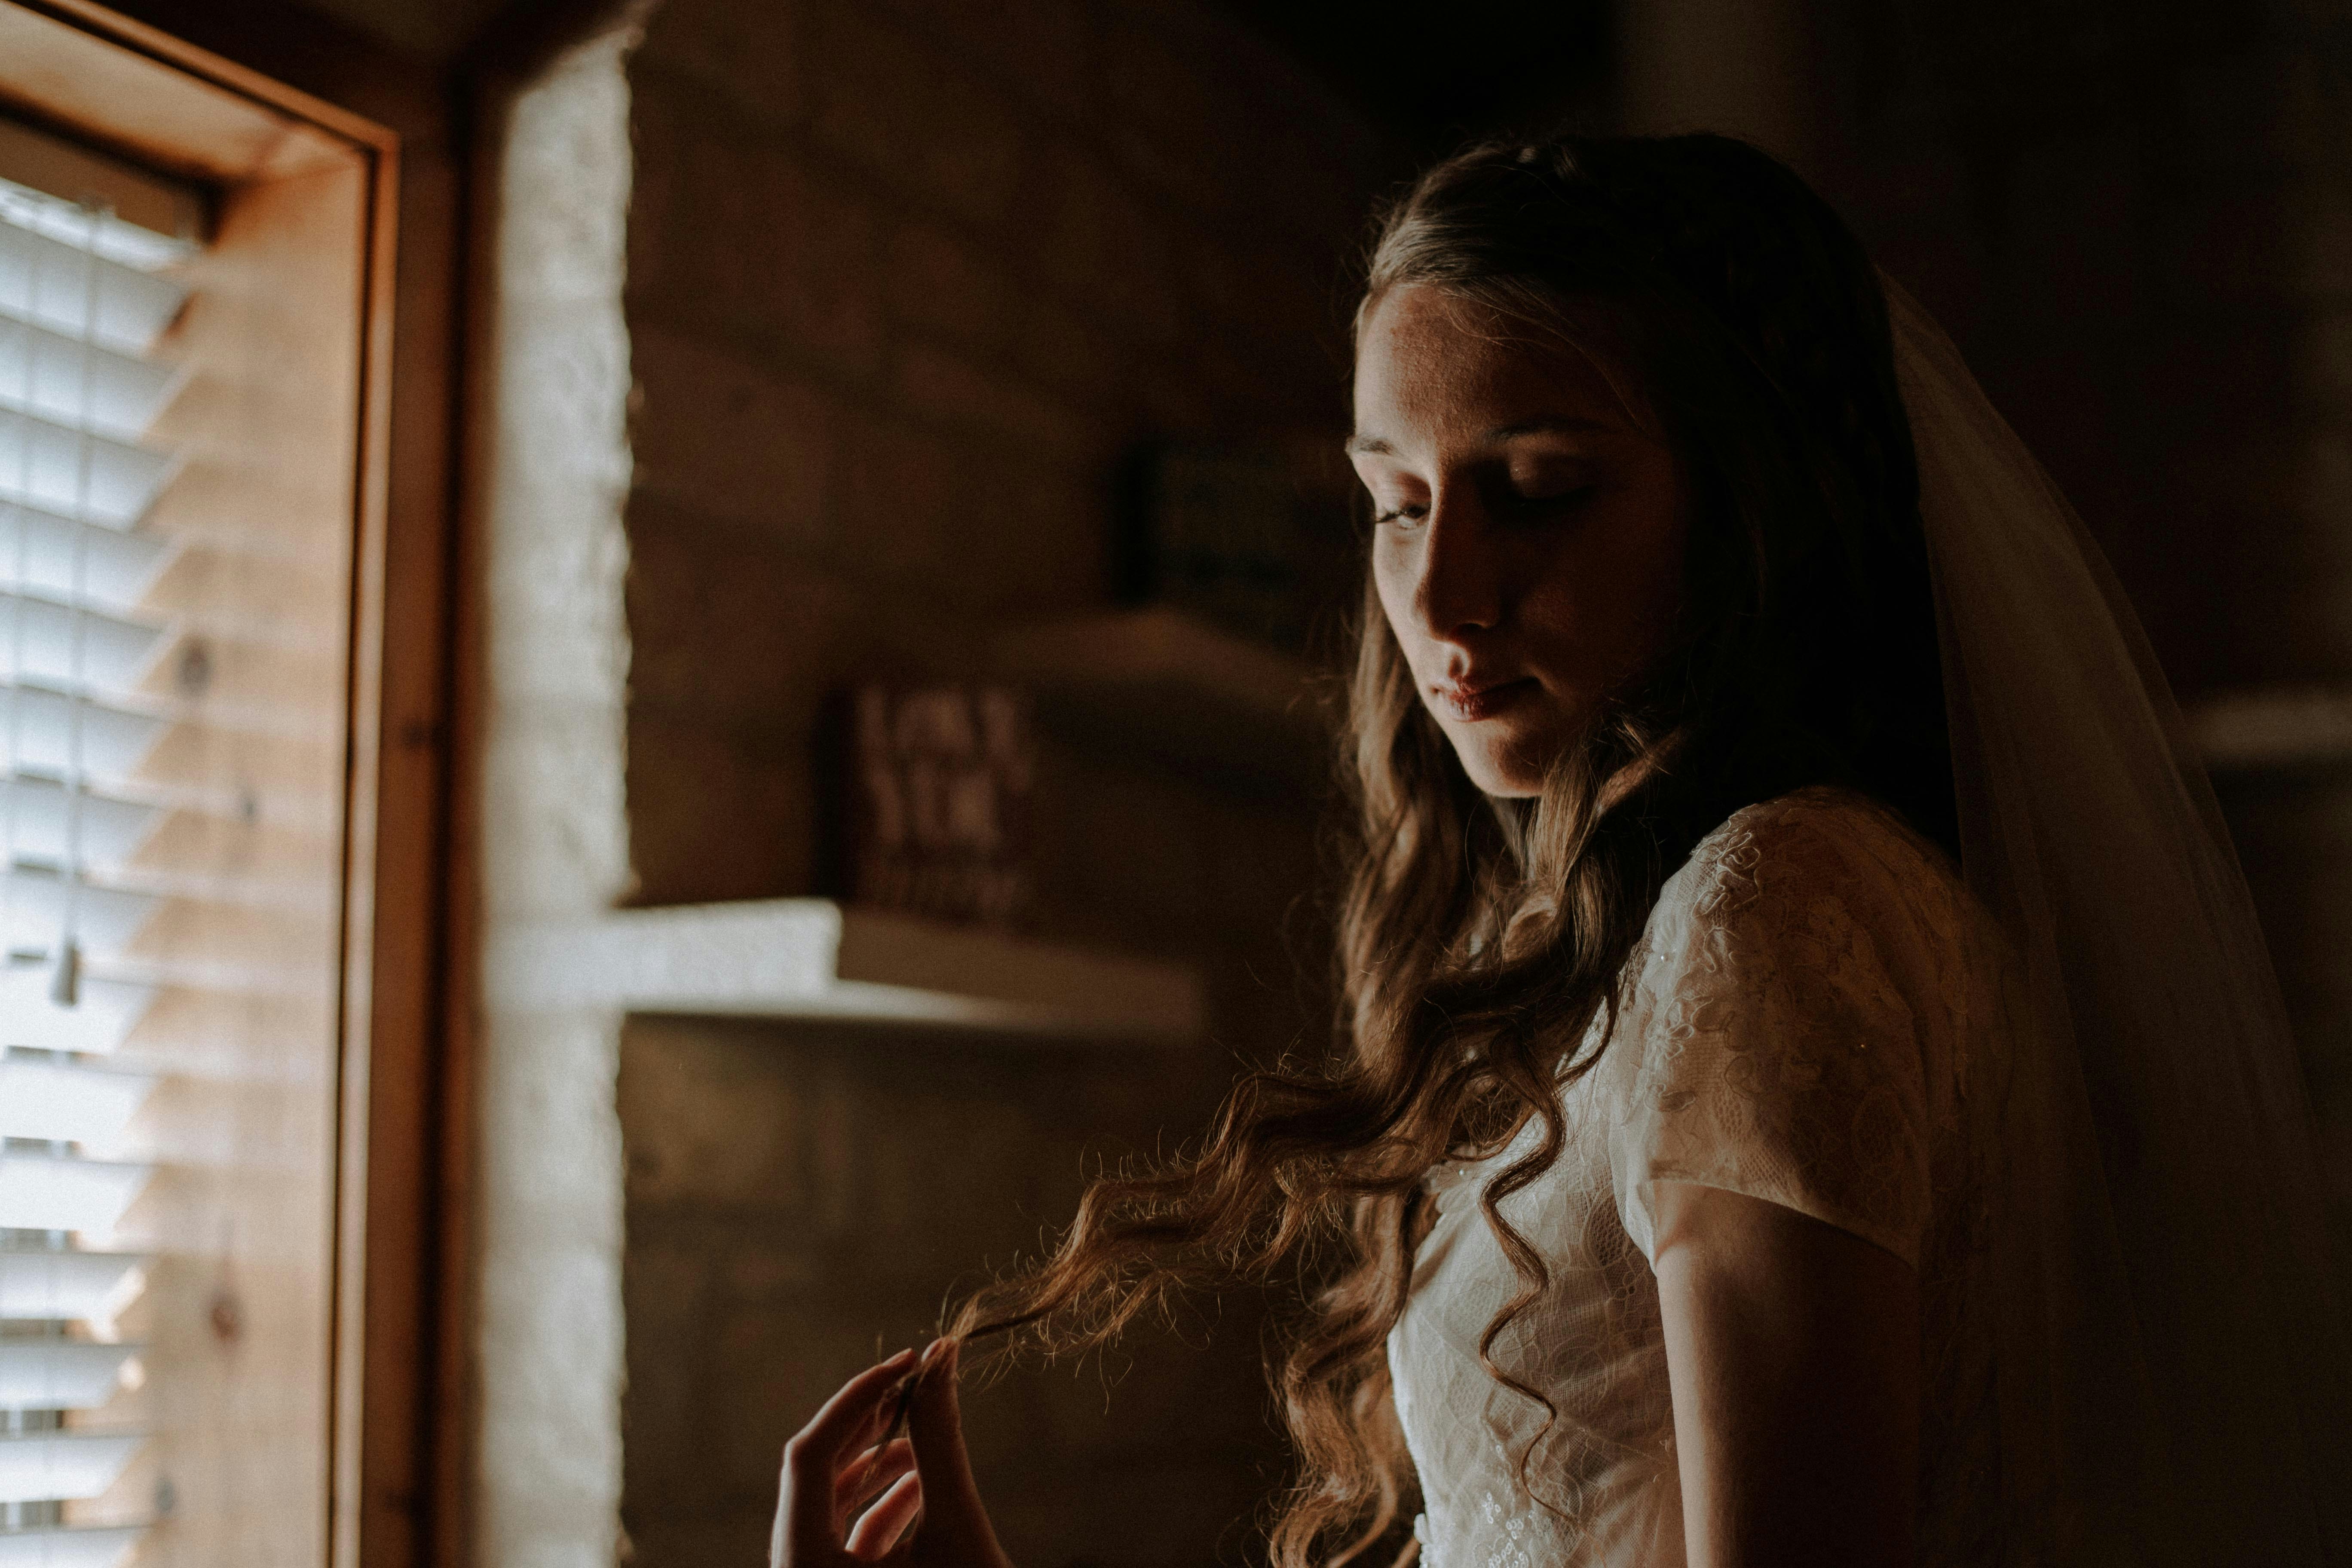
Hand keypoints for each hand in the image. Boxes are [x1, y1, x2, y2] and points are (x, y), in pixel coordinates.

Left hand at [770, 1338, 1013, 1567]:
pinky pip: (848, 1538)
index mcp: (803, 1566)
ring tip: (925, 1436)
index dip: (856, 1400)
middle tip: (915, 1383)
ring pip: (832, 1506)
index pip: (809, 1456)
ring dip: (879, 1463)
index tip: (907, 1363)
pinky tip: (923, 1480)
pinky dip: (884, 1503)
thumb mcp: (954, 1525)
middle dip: (869, 1426)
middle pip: (815, 1476)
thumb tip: (942, 1360)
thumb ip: (940, 1441)